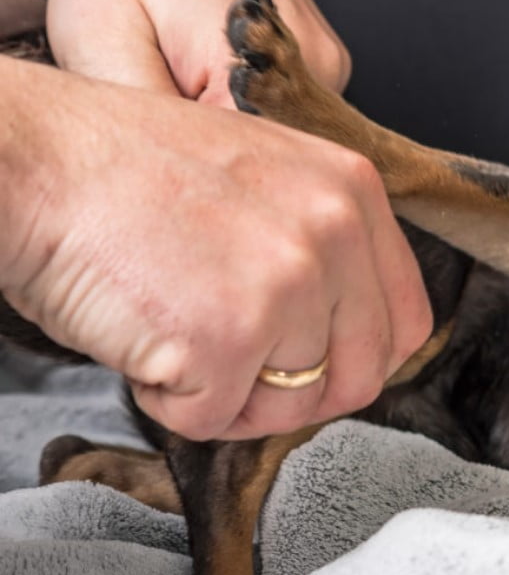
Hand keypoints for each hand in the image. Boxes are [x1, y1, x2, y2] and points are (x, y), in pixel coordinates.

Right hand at [0, 59, 432, 440]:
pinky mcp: (228, 337)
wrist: (36, 157)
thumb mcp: (265, 174)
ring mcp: (288, 286)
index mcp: (354, 190)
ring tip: (176, 330)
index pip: (406, 319)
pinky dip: (169, 397)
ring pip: (288, 405)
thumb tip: (340, 327)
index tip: (314, 362)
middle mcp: (335, 234)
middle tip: (235, 366)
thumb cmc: (128, 167)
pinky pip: (213, 417)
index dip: (359, 357)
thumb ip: (321, 241)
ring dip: (229, 392)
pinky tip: (143, 337)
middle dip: (296, 391)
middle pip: (360, 374)